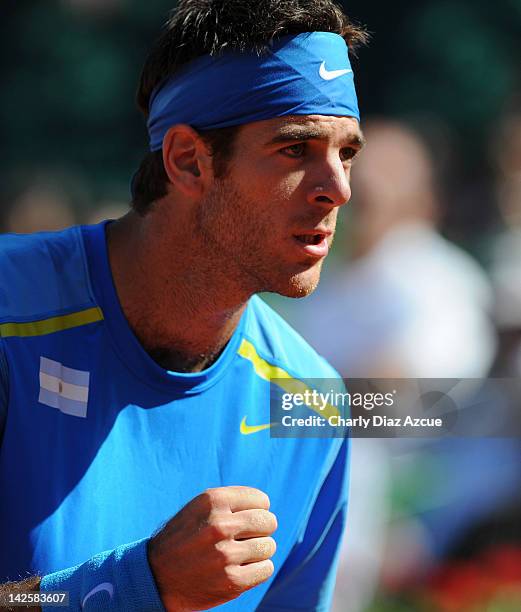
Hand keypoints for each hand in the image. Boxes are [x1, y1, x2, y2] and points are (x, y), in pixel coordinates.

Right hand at [147, 486, 276, 610]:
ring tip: (241, 553)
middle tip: (247, 537)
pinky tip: (242, 568)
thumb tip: (266, 507)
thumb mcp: (200, 508)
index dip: (258, 510)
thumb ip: (231, 503)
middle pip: (268, 522)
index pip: (262, 501)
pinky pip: (265, 569)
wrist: (156, 575)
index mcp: (213, 501)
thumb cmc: (184, 537)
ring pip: (269, 546)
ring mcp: (226, 554)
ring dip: (260, 551)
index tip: (246, 519)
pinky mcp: (231, 581)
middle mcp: (220, 525)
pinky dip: (258, 569)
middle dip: (262, 529)